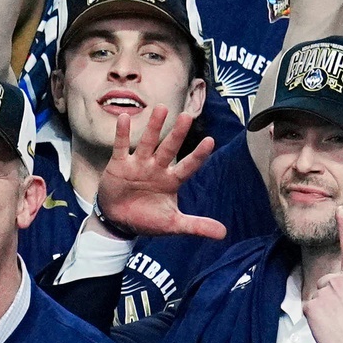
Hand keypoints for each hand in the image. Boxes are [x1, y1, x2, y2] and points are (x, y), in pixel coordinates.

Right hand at [95, 106, 224, 240]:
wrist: (118, 221)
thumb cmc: (148, 219)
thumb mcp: (173, 225)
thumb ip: (197, 225)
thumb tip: (224, 234)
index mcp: (172, 181)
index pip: (188, 166)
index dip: (198, 155)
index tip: (210, 141)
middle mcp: (157, 168)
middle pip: (169, 149)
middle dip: (177, 134)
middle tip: (187, 116)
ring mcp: (139, 164)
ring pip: (148, 142)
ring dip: (154, 127)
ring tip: (161, 108)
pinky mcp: (119, 165)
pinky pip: (121, 147)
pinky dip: (123, 133)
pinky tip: (125, 118)